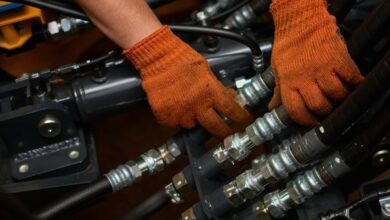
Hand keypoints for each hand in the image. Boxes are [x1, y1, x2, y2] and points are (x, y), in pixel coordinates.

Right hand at [124, 26, 251, 138]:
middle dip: (222, 133)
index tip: (244, 121)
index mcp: (210, 91)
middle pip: (215, 127)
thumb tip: (228, 96)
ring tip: (188, 106)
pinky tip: (174, 105)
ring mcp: (180, 112)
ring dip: (193, 119)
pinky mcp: (165, 116)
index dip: (240, 117)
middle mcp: (197, 105)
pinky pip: (173, 123)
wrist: (158, 57)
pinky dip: (175, 117)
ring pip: (191, 125)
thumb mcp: (206, 70)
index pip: (231, 110)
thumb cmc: (181, 59)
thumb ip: (216, 87)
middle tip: (224, 133)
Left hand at [268, 0, 363, 125]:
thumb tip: (272, 108)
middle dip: (325, 111)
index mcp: (287, 81)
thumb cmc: (288, 45)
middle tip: (327, 108)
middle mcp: (304, 77)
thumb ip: (278, 90)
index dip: (305, 121)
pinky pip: (350, 78)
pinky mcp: (337, 58)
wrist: (300, 21)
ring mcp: (321, 68)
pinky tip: (351, 83)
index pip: (295, 110)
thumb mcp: (277, 69)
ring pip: (336, 94)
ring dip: (340, 98)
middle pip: (319, 106)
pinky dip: (354, 83)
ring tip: (338, 94)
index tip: (312, 122)